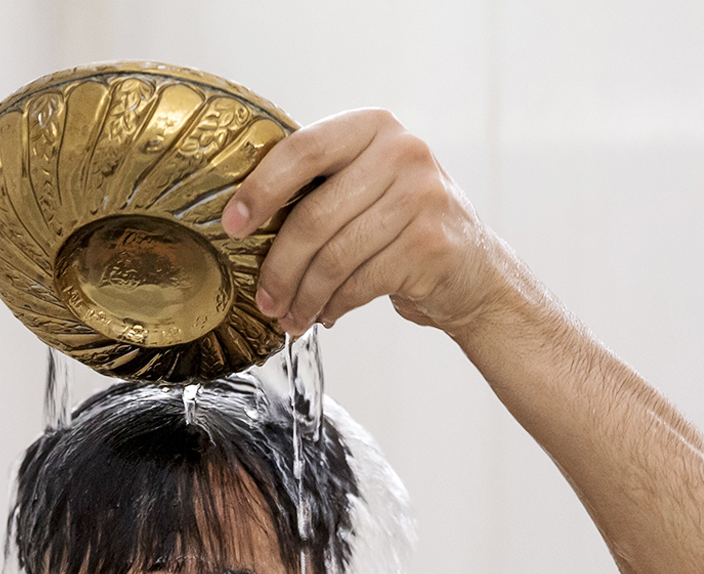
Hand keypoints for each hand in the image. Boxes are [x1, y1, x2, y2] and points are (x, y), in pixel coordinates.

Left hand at [222, 109, 516, 338]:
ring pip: (335, 256)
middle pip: (314, 214)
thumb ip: (318, 184)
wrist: (473, 269)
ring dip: (304, 296)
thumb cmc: (401, 226)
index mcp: (374, 126)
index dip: (260, 188)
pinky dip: (334, 305)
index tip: (231, 225)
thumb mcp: (365, 184)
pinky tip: (325, 314)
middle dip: (279, 266)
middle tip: (263, 298)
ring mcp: (422, 196)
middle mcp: (403, 151)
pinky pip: (360, 282)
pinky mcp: (431, 244)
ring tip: (290, 317)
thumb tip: (239, 221)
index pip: (304, 149)